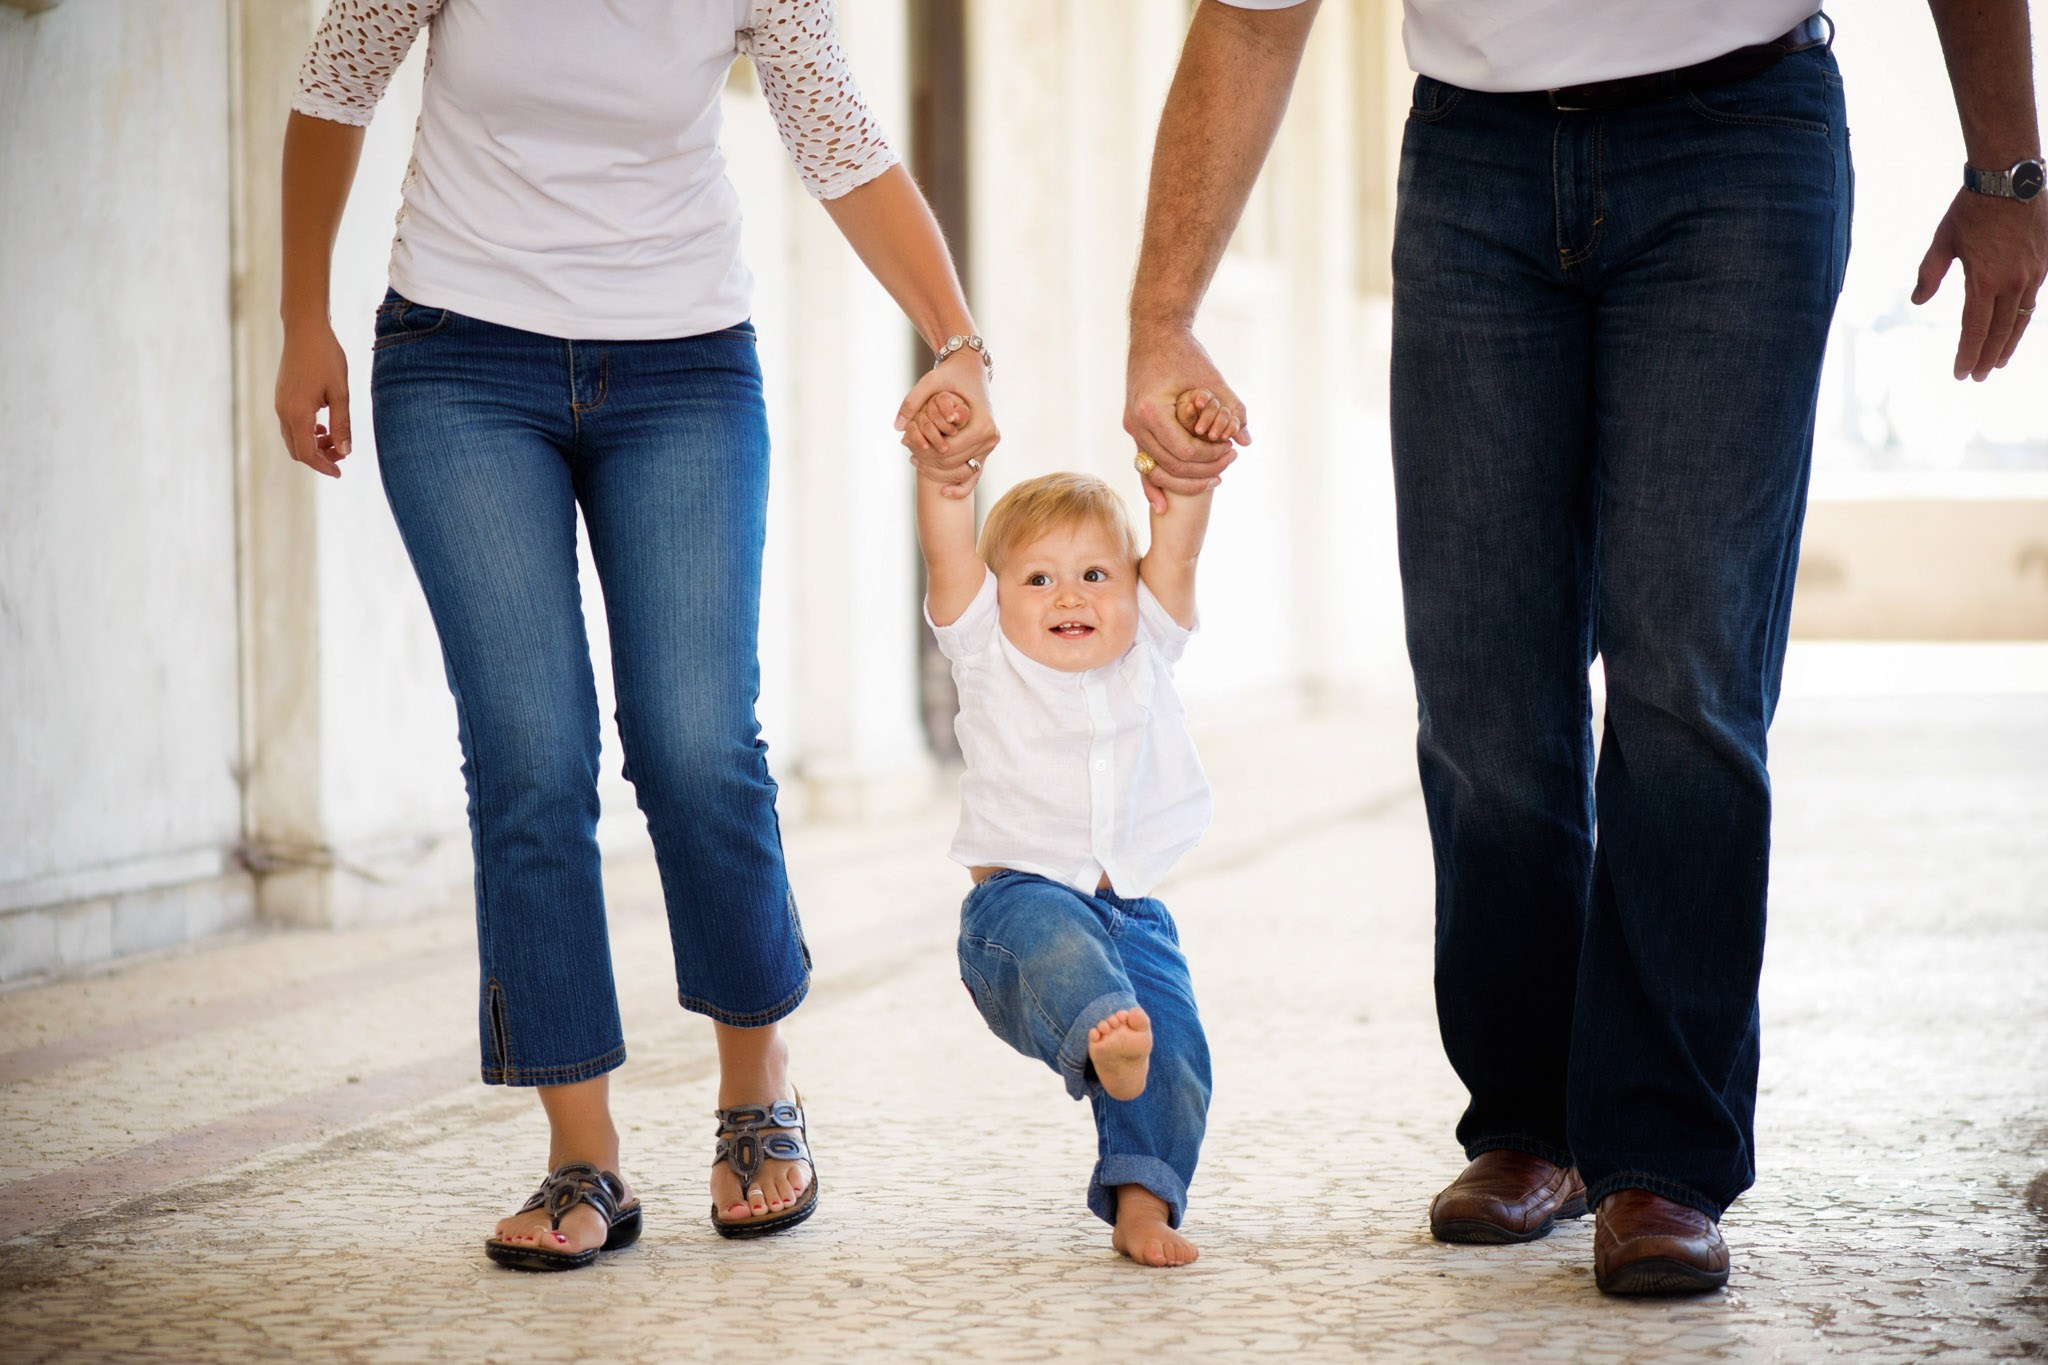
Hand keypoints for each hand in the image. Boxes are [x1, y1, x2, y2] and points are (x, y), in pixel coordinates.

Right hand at [275, 321, 351, 476]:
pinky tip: (324, 425)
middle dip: (319, 458)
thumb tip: (345, 452)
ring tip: (335, 438)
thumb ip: (342, 424)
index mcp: (297, 413)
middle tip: (342, 454)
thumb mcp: (340, 392)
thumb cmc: (326, 357)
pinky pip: (291, 425)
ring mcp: (279, 404)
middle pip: (297, 450)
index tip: (340, 472)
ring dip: (313, 445)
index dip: (323, 466)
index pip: (307, 453)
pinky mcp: (281, 397)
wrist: (305, 330)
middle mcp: (283, 411)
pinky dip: (307, 433)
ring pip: (293, 438)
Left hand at [895, 351, 997, 496]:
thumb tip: (897, 427)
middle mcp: (991, 437)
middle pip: (956, 463)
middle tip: (910, 456)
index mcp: (982, 424)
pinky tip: (944, 492)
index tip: (909, 448)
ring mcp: (990, 445)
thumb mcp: (930, 382)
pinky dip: (961, 486)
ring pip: (962, 471)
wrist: (971, 368)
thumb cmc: (951, 374)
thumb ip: (912, 402)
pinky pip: (975, 474)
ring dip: (939, 471)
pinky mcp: (986, 448)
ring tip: (917, 461)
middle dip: (931, 463)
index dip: (928, 453)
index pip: (951, 451)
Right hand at [1124, 326, 1248, 512]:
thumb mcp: (1212, 380)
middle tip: (1229, 465)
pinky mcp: (1134, 429)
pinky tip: (1162, 505)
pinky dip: (1152, 484)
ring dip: (1185, 479)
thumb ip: (1232, 410)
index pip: (1185, 452)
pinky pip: (1142, 463)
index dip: (1211, 457)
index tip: (1232, 451)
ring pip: (1157, 469)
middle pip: (1171, 466)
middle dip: (1203, 470)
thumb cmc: (1185, 353)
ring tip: (1214, 477)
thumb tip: (1247, 441)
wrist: (1154, 334)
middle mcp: (1136, 424)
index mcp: (1152, 411)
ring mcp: (1131, 428)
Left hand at [1913, 188, 2047, 380]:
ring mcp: (2033, 273)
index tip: (1961, 374)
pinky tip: (2015, 327)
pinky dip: (2023, 318)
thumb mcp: (1942, 242)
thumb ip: (1929, 274)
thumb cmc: (1971, 209)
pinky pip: (2034, 299)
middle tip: (1979, 377)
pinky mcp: (2044, 262)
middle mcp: (2012, 282)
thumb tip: (1917, 301)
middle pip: (2000, 331)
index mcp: (1983, 281)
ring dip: (2009, 343)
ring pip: (2022, 318)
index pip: (1974, 329)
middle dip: (1988, 357)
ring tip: (1999, 362)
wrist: (2011, 179)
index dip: (1968, 354)